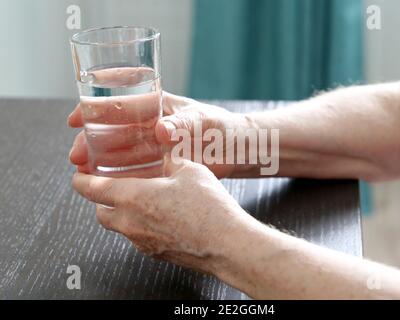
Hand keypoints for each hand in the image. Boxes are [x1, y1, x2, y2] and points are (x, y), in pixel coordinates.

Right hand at [68, 92, 254, 177]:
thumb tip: (161, 130)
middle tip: (76, 157)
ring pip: (118, 151)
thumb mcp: (204, 121)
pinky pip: (134, 170)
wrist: (237, 151)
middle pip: (111, 130)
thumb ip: (184, 123)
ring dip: (99, 160)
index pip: (119, 100)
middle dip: (90, 141)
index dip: (93, 107)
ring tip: (83, 172)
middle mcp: (149, 125)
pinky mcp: (159, 165)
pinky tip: (106, 184)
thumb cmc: (221, 128)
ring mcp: (152, 146)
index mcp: (156, 105)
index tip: (75, 120)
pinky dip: (119, 175)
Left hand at [71, 157, 259, 272]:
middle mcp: (130, 223)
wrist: (226, 244)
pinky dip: (140, 226)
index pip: (91, 189)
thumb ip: (171, 160)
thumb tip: (166, 154)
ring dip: (122, 214)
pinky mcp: (157, 253)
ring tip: (141, 200)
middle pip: (100, 212)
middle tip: (111, 187)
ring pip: (119, 227)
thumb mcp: (189, 170)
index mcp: (132, 197)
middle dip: (101, 200)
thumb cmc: (208, 207)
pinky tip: (162, 217)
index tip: (78, 175)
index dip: (81, 180)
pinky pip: (138, 238)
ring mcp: (142, 242)